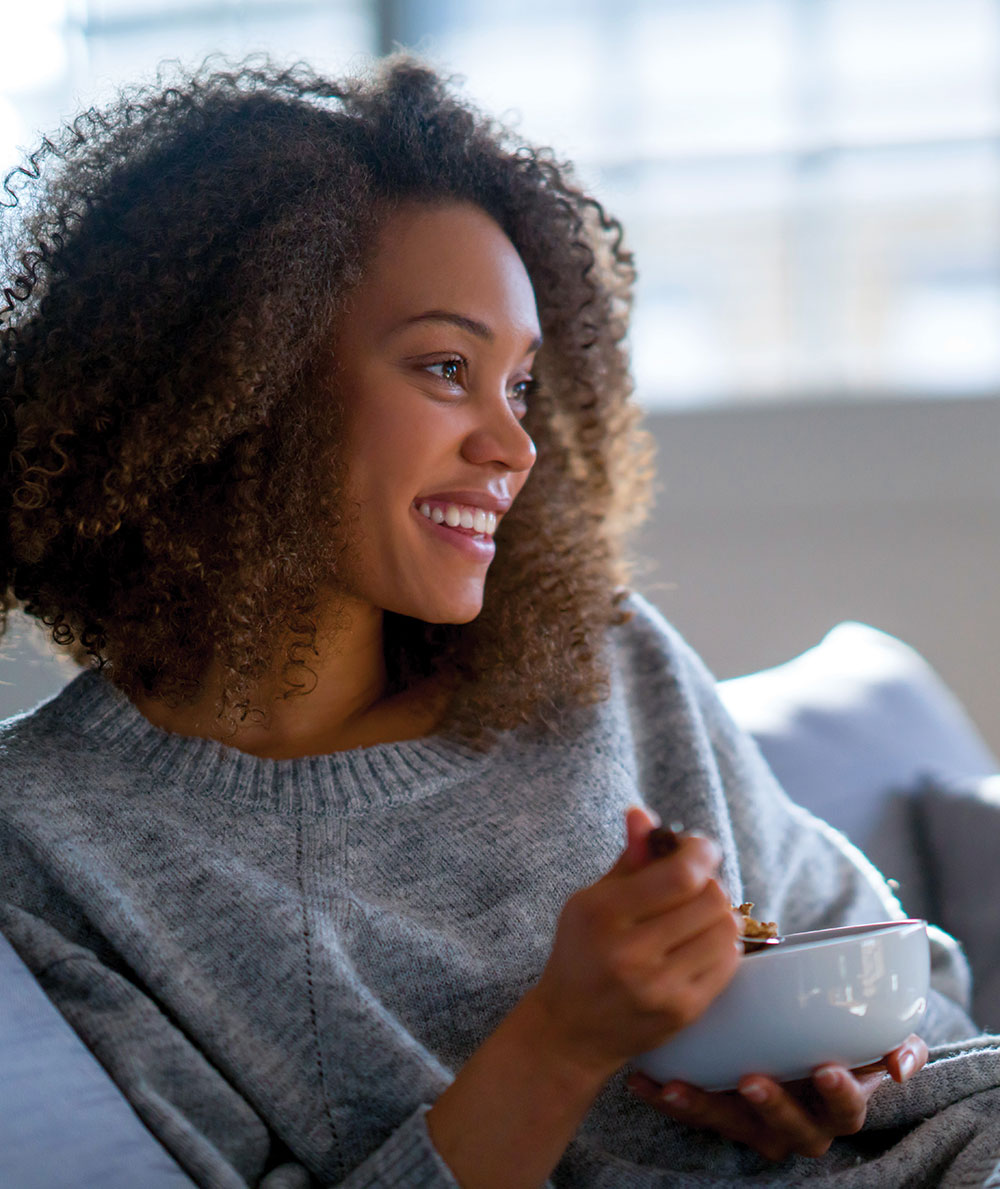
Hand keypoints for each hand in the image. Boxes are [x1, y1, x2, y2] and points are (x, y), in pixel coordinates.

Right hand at [528, 807, 741, 1080]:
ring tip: (697, 914)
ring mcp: (660, 987)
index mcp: (604, 915)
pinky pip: (729, 963)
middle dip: (709, 882)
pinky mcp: (683, 1012)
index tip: (699, 848)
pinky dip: (723, 944)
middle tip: (694, 884)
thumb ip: (627, 859)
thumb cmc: (581, 954)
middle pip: (711, 899)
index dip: (701, 852)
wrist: (570, 1031)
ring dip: (720, 913)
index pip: (681, 874)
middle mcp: (632, 953)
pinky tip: (700, 942)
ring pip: (727, 930)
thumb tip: (643, 814)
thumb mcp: (590, 900)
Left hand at [626, 1034, 928, 1161]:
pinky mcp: (721, 1112)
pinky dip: (667, 1097)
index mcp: (838, 1102)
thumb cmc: (839, 1034)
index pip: (847, 1109)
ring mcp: (758, 1122)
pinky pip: (694, 1112)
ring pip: (734, 1126)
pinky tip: (644, 1080)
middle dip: (772, 1107)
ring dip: (706, 1108)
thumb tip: (900, 1065)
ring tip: (679, 1088)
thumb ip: (896, 1040)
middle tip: (753, 1081)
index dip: (840, 1095)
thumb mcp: (873, 1033)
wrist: (799, 1037)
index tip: (826, 1070)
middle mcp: (800, 1121)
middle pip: (790, 1128)